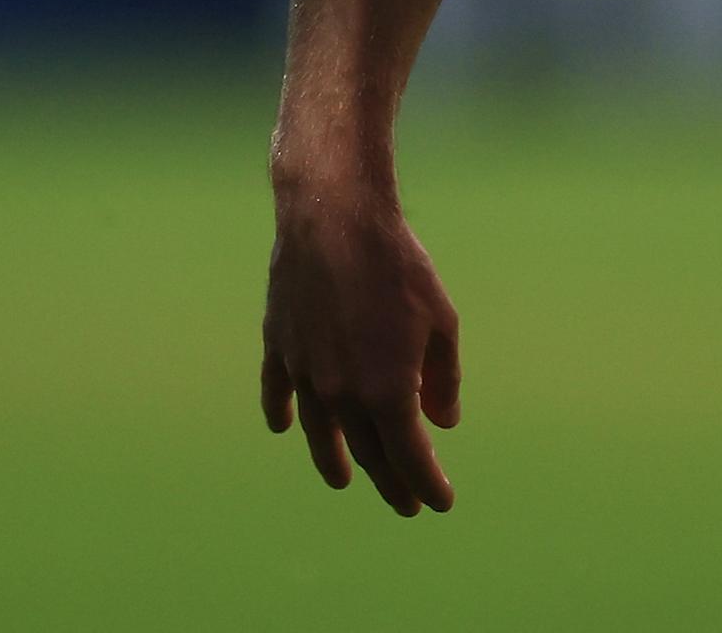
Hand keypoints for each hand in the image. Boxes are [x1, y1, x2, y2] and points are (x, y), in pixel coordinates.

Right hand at [261, 171, 462, 515]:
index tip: (439, 502)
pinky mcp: (279, 348)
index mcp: (388, 391)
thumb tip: (443, 422)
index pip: (410, 457)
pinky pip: (278, 394)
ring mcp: (304, 375)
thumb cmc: (398, 266)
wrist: (335, 220)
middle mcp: (342, 394)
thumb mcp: (441, 321)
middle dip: (391, 482)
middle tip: (405, 502)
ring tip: (344, 480)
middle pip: (368, 454)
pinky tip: (285, 428)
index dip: (426, 483)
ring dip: (334, 461)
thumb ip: (442, 379)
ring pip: (320, 435)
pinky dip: (283, 414)